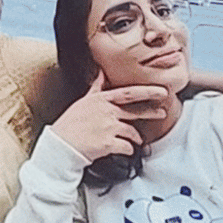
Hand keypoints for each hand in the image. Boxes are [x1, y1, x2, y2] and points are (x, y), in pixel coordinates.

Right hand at [49, 73, 169, 164]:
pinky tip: (123, 150)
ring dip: (135, 138)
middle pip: (136, 111)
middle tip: (162, 113)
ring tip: (133, 141)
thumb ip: (96, 88)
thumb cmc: (70, 124)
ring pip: (132, 132)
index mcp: (101, 100)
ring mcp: (108, 127)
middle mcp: (107, 111)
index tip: (162, 91)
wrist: (61, 145)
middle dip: (152, 112)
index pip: (129, 93)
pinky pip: (127, 147)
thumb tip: (101, 72)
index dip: (147, 91)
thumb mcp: (82, 101)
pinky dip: (127, 150)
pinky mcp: (109, 143)